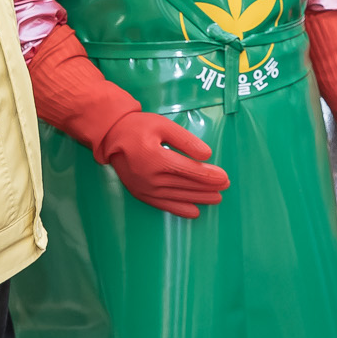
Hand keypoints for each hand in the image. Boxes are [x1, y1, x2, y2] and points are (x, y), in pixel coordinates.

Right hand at [94, 111, 228, 218]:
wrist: (111, 137)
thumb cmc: (138, 127)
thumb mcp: (163, 125)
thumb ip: (185, 140)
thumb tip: (206, 155)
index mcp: (156, 158)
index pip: (189, 170)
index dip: (208, 175)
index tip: (224, 177)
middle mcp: (150, 177)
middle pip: (186, 185)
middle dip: (208, 187)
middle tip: (225, 186)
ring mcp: (145, 189)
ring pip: (178, 197)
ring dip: (199, 198)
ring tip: (216, 198)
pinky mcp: (141, 194)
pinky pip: (164, 205)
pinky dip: (180, 210)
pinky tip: (194, 211)